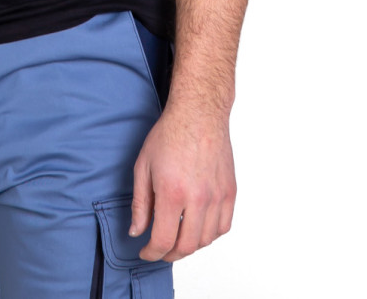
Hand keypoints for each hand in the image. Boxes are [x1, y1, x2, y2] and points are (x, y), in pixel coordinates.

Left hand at [129, 104, 235, 260]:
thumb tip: (136, 230)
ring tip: (177, 237)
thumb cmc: (169, 134)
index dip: (151, 253)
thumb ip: (140, 203)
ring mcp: (216, 196)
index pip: (162, 239)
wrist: (199, 114)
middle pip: (185, 246)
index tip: (145, 252)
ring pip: (205, 240)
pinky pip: (223, 227)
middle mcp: (197, 198)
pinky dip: (210, 234)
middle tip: (159, 249)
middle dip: (168, 254)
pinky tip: (197, 227)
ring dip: (189, 245)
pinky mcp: (230, 192)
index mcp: (172, 192)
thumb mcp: (143, 166)